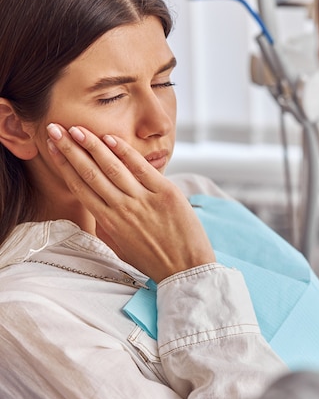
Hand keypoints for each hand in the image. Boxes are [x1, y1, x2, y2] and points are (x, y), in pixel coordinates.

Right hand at [46, 124, 215, 281]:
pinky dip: (124, 152)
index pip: (80, 187)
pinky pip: (141, 167)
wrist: (185, 269)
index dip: (64, 165)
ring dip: (92, 145)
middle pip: (90, 173)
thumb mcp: (120, 246)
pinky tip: (110, 138)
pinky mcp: (165, 193)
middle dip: (70, 149)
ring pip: (112, 167)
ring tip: (76, 129)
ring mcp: (143, 200)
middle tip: (55, 129)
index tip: (53, 148)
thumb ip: (105, 226)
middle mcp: (122, 209)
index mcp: (108, 222)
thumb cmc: (152, 260)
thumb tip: (94, 206)